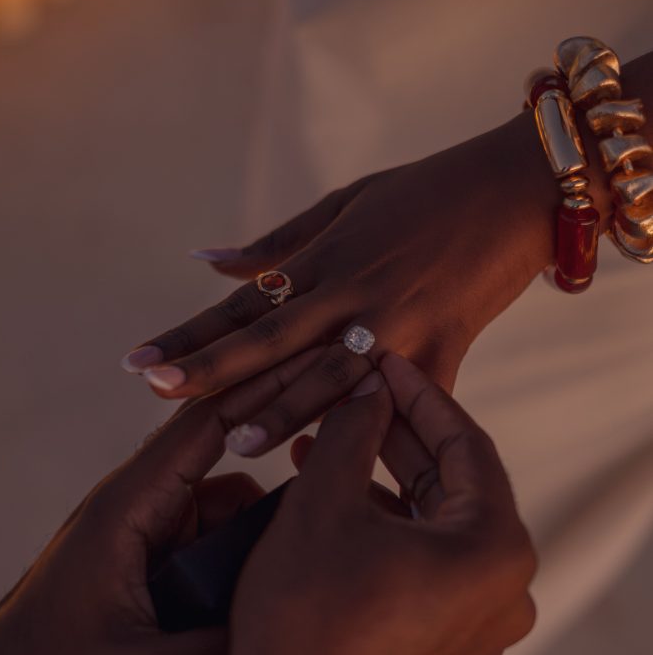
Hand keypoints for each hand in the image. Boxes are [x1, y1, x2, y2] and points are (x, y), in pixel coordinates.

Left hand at [0, 351, 319, 654]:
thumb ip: (224, 643)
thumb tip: (294, 613)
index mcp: (128, 511)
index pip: (207, 425)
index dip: (268, 392)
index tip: (326, 369)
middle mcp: (135, 506)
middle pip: (223, 452)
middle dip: (279, 444)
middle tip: (341, 451)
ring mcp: (140, 530)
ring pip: (220, 499)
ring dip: (257, 517)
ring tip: (307, 542)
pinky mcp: (143, 555)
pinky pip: (204, 532)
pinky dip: (236, 545)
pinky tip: (266, 578)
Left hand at [122, 110, 566, 454]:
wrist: (516, 191)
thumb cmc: (426, 191)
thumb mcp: (347, 202)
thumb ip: (278, 243)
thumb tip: (208, 261)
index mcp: (324, 259)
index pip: (242, 305)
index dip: (189, 334)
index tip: (137, 362)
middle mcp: (352, 295)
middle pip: (271, 343)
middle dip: (212, 372)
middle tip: (159, 395)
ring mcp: (398, 326)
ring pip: (330, 377)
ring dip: (281, 411)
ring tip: (234, 444)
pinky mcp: (442, 350)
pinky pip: (406, 401)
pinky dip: (380, 432)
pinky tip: (347, 463)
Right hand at [158, 356, 536, 654]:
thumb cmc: (304, 618)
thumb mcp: (324, 504)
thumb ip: (352, 431)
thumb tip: (367, 389)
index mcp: (495, 549)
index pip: (466, 443)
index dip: (418, 393)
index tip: (381, 360)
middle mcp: (506, 589)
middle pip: (454, 484)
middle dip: (398, 436)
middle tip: (355, 393)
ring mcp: (480, 623)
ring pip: (436, 524)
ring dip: (385, 480)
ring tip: (330, 442)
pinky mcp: (449, 644)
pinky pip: (427, 564)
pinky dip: (388, 528)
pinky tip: (339, 500)